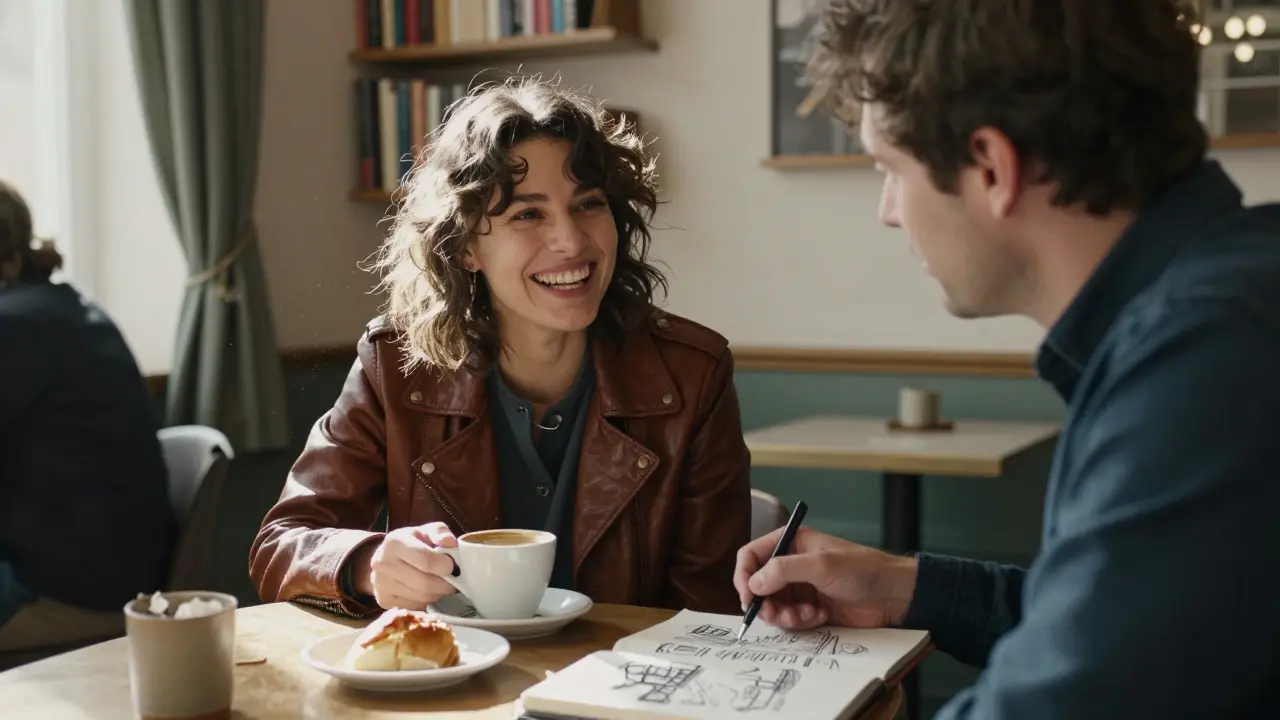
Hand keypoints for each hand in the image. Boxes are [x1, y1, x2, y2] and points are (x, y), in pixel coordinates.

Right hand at [354, 522, 459, 609]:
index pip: (426, 561)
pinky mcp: (384, 601)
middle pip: (425, 584)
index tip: (452, 565)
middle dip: (446, 585)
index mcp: (395, 543)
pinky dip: (426, 602)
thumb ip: (441, 533)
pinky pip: (415, 607)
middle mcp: (383, 564)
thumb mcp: (427, 530)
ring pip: (422, 598)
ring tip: (441, 585)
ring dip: (438, 594)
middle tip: (453, 581)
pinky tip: (427, 592)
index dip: (445, 566)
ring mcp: (381, 585)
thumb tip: (449, 543)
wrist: (385, 558)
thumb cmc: (412, 543)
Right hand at [733, 526, 917, 629]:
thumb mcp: (820, 565)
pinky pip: (790, 620)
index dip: (744, 575)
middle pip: (757, 586)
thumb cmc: (862, 569)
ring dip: (785, 616)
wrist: (892, 595)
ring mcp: (800, 588)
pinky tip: (820, 617)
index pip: (751, 555)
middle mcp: (791, 565)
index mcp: (791, 543)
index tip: (748, 597)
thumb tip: (752, 583)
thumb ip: (783, 570)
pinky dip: (800, 622)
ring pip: (772, 606)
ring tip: (806, 616)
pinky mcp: (809, 609)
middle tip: (778, 614)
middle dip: (765, 603)